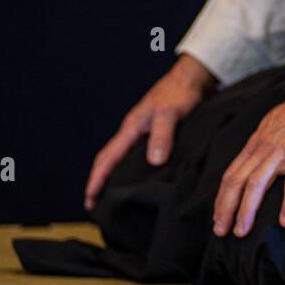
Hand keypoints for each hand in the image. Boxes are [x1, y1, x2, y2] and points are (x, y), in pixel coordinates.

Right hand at [85, 54, 216, 209]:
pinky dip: (137, 172)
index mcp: (131, 128)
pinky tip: (145, 183)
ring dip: (118, 179)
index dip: (97, 180)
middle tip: (97, 207)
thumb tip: (153, 161)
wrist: (195, 77)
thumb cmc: (181, 92)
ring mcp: (145, 134)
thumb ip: (162, 135)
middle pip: (111, 161)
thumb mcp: (171, 113)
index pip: (107, 158)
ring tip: (118, 201)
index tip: (89, 200)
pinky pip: (141, 157)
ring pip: (125, 160)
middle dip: (101, 183)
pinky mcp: (159, 135)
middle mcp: (135, 133)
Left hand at [212, 84, 284, 237]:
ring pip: (256, 183)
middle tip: (221, 232)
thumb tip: (253, 163)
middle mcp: (263, 148)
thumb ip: (262, 147)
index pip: (231, 175)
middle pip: (237, 181)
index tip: (218, 219)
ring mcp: (282, 151)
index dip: (221, 199)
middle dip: (226, 209)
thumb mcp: (272, 129)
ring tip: (242, 232)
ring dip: (246, 210)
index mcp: (255, 144)